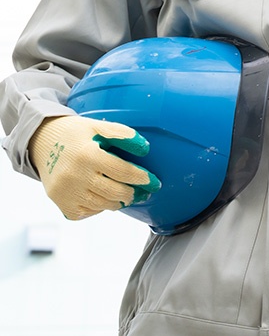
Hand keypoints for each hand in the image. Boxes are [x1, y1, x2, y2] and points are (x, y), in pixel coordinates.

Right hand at [29, 115, 160, 220]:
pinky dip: (101, 207)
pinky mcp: (62, 205)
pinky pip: (89, 212)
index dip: (142, 178)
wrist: (42, 143)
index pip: (123, 171)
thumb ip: (122, 134)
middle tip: (144, 192)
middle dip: (134, 193)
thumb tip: (145, 148)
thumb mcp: (98, 126)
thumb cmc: (76, 133)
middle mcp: (75, 177)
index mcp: (87, 155)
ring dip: (120, 202)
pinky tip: (106, 198)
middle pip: (115, 192)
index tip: (155, 182)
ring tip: (128, 195)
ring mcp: (67, 194)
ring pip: (104, 205)